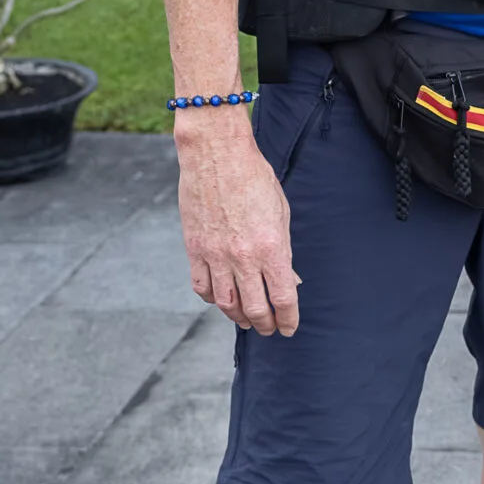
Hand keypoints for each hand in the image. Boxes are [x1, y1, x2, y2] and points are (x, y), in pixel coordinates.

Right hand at [174, 119, 300, 335]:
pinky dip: (212, 299)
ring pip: (226, 304)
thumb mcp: (281, 213)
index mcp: (271, 247)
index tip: (289, 327)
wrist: (216, 154)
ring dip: (239, 317)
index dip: (288, 319)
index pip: (283, 298)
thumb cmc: (254, 178)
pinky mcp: (194, 249)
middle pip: (255, 308)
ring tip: (247, 320)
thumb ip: (283, 250)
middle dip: (265, 324)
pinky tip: (221, 299)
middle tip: (269, 328)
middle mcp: (243, 257)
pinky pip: (202, 286)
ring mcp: (215, 255)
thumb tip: (288, 279)